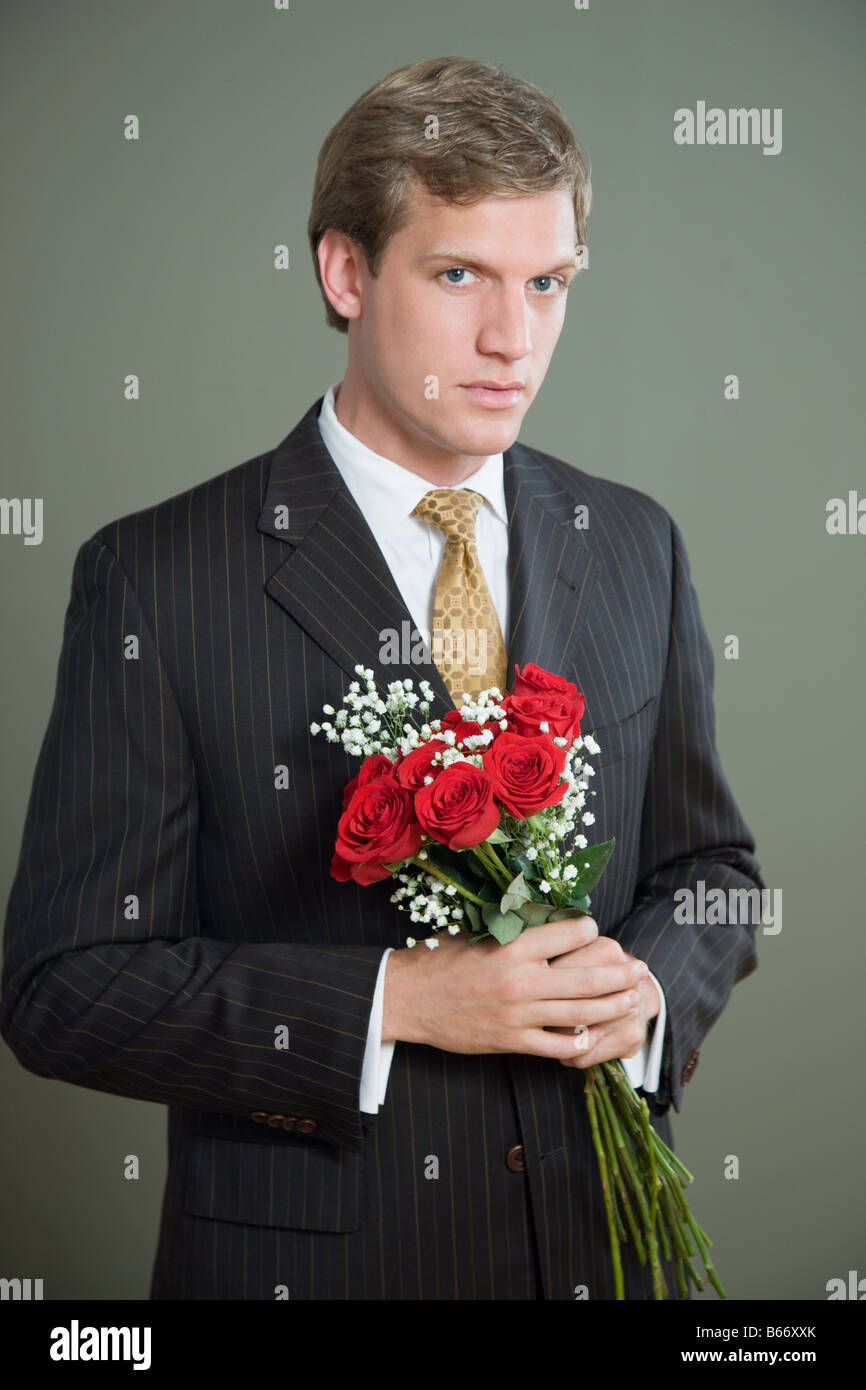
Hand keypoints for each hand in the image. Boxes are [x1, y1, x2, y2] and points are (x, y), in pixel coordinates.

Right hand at [381, 916, 651, 1061]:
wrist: (406, 998)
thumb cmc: (440, 959)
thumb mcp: (477, 931)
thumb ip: (514, 928)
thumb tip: (549, 916)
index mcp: (513, 945)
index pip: (569, 934)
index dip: (588, 930)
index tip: (596, 930)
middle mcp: (521, 980)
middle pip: (586, 977)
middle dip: (619, 974)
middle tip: (639, 969)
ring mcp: (518, 1014)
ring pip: (579, 1013)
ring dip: (611, 1007)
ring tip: (631, 1001)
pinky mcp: (511, 1041)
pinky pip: (556, 1046)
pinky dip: (579, 1042)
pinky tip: (594, 1036)